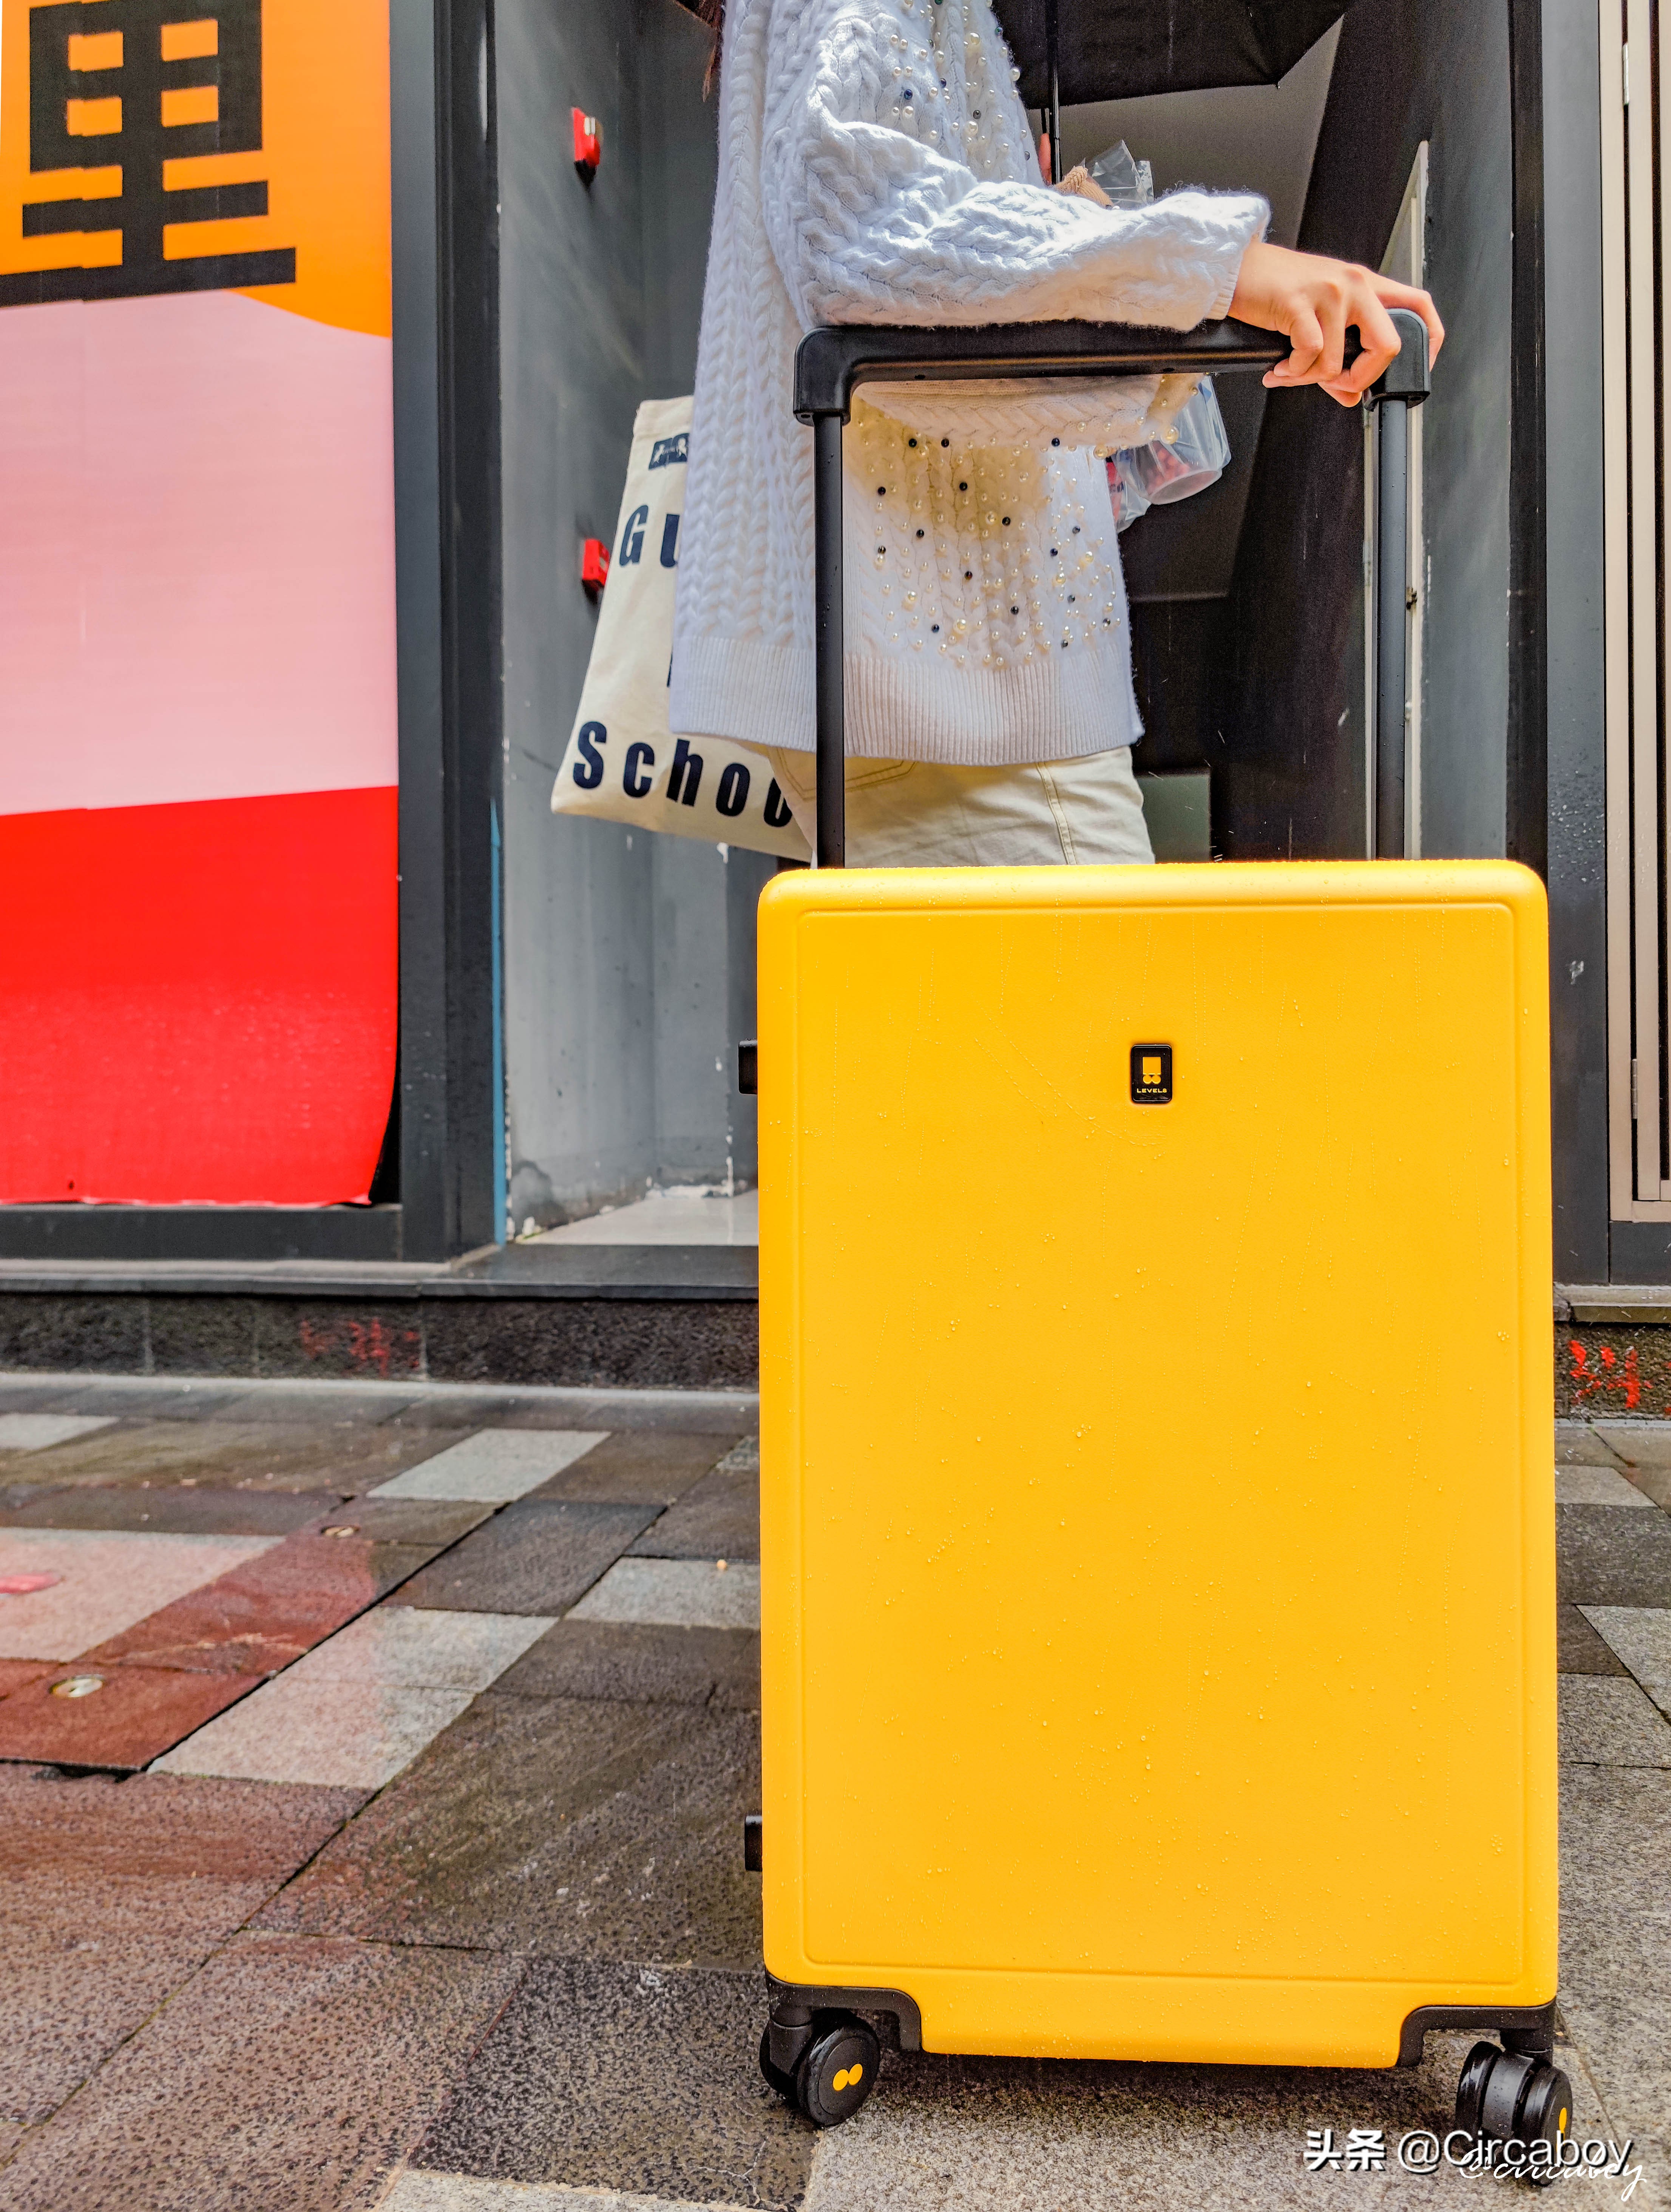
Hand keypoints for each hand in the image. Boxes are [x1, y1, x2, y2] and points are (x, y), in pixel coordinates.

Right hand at [1228, 241, 1444, 404]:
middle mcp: (1354, 284)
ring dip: (1308, 379)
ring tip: (1289, 372)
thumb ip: (1341, 351)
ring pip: (1336, 361)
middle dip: (1363, 378)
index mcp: (1366, 284)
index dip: (1430, 340)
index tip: (1420, 367)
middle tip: (1338, 384)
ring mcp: (1329, 292)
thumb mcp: (1319, 314)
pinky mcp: (1300, 302)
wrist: (1238, 268)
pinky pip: (1308, 355)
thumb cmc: (1276, 290)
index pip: (1418, 306)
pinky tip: (1280, 366)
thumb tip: (1351, 393)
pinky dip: (1292, 371)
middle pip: (1387, 345)